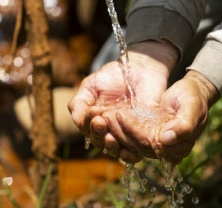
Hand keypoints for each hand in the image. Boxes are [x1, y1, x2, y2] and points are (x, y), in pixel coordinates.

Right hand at [68, 40, 178, 161]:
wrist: (141, 68)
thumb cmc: (114, 76)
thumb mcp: (92, 85)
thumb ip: (80, 102)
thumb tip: (76, 118)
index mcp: (95, 120)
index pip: (87, 129)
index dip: (87, 124)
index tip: (93, 112)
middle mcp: (109, 130)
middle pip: (99, 141)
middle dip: (97, 134)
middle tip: (100, 122)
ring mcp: (126, 134)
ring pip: (115, 149)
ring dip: (111, 145)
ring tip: (111, 136)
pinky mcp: (145, 136)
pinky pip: (138, 151)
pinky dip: (132, 152)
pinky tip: (130, 147)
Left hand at [105, 70, 218, 163]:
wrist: (192, 92)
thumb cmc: (194, 98)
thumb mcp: (192, 107)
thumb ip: (184, 125)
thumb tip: (165, 140)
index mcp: (178, 147)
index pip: (150, 144)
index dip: (134, 132)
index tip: (121, 115)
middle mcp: (165, 150)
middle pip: (136, 145)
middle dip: (118, 131)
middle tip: (105, 116)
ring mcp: (155, 142)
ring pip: (130, 141)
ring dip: (114, 130)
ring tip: (102, 116)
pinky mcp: (147, 134)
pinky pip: (130, 135)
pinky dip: (117, 128)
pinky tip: (106, 117)